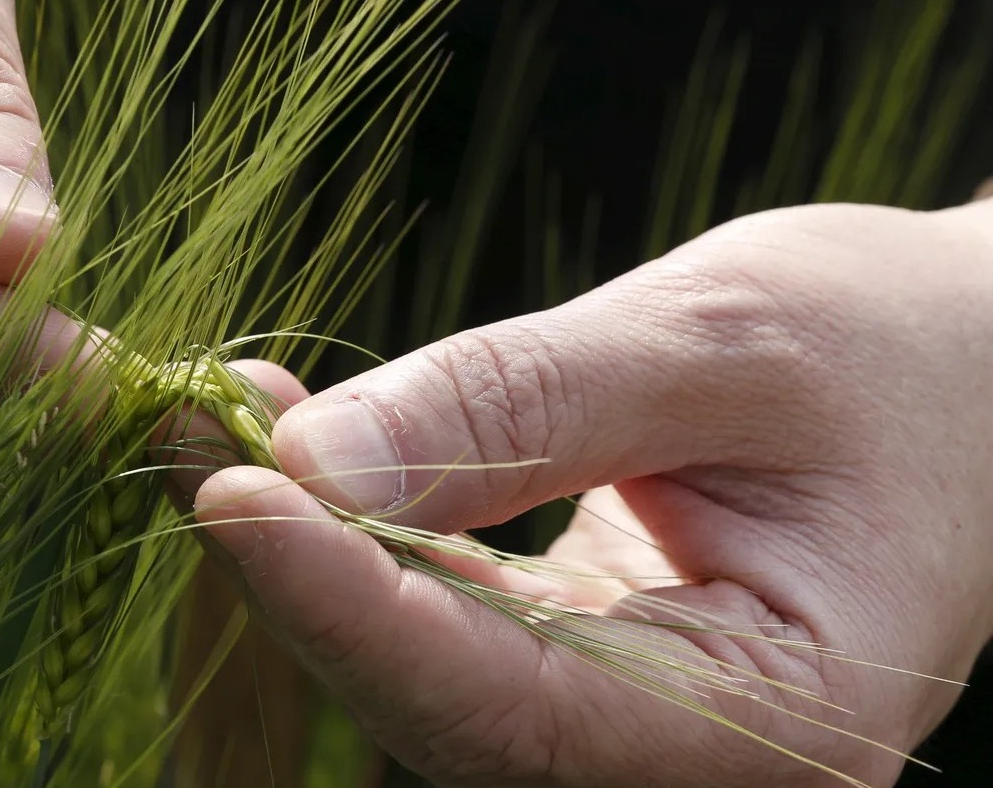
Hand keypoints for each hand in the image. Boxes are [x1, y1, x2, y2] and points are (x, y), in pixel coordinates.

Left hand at [195, 202, 992, 785]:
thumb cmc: (891, 349)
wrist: (963, 370)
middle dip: (302, 572)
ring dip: (311, 549)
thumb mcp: (724, 340)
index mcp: (775, 719)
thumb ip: (526, 402)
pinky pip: (443, 620)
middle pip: (443, 702)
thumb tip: (317, 458)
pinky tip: (296, 446)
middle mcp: (687, 758)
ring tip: (221, 424)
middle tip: (190, 432)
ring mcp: (626, 724)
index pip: (516, 706)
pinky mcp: (580, 665)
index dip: (357, 609)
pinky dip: (360, 535)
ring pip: (422, 669)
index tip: (235, 495)